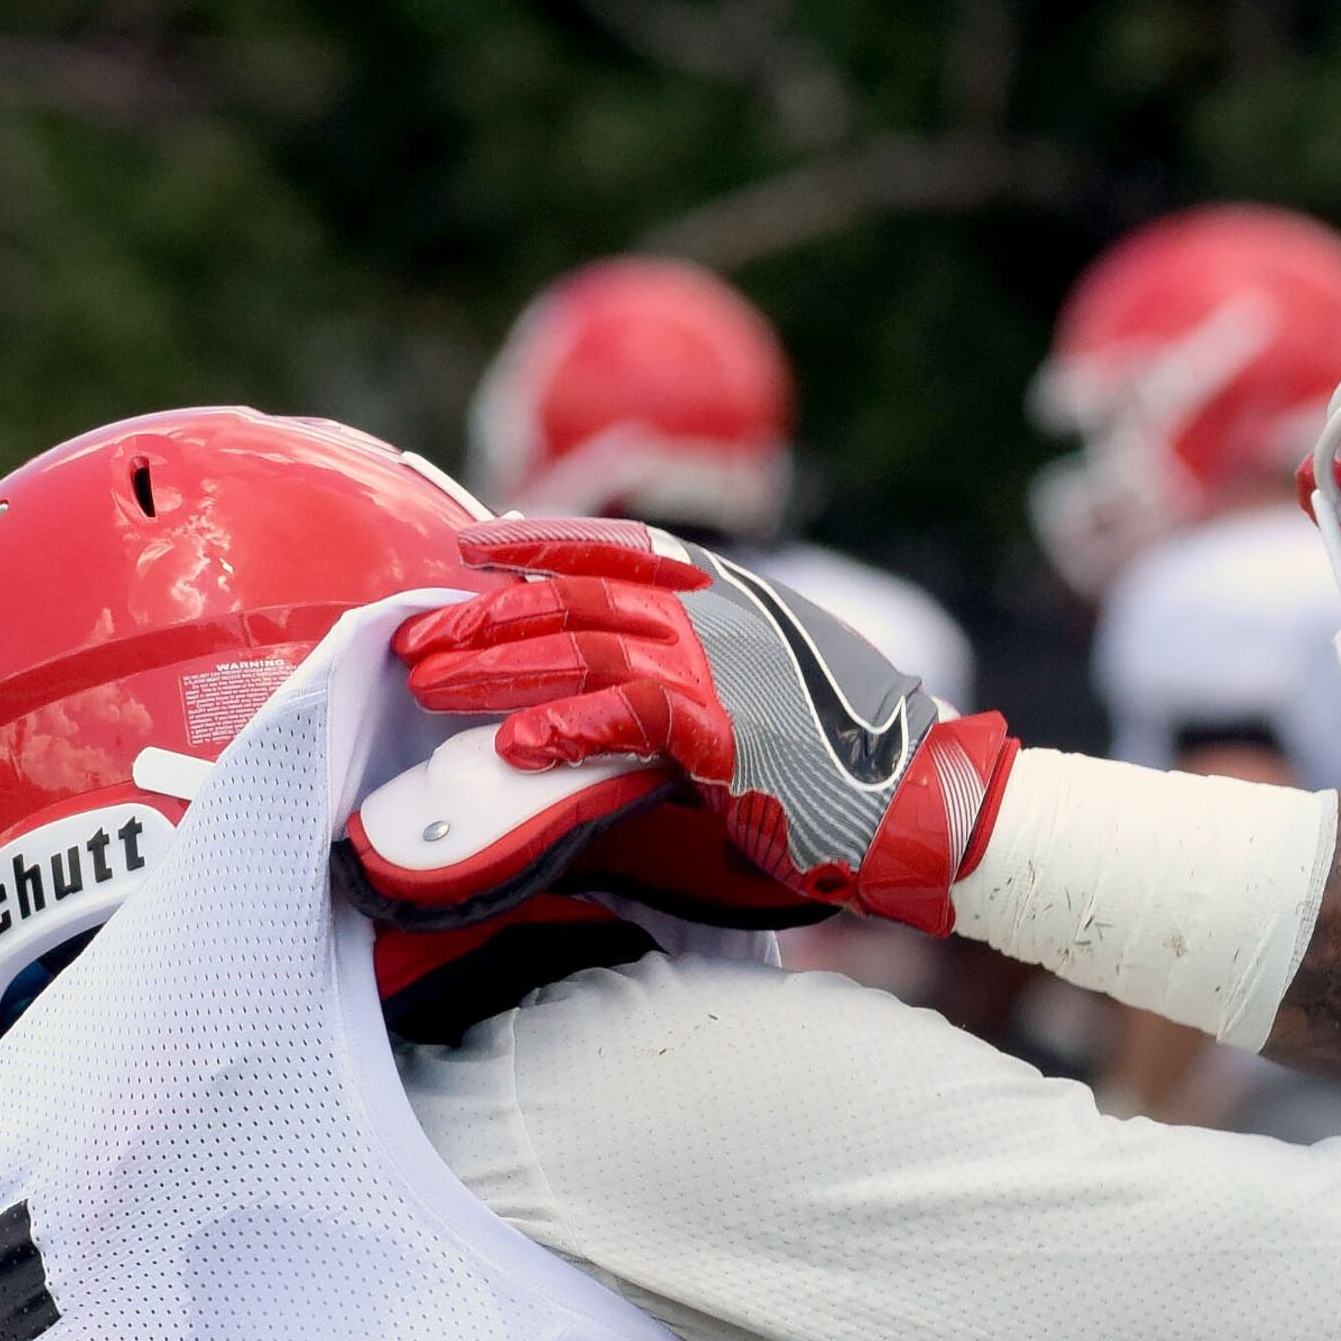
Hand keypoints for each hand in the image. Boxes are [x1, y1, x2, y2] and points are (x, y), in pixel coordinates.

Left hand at [392, 519, 1018, 932]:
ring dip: (495, 665)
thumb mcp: (777, 685)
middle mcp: (719, 616)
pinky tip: (515, 747)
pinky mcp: (724, 730)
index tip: (470, 548)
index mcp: (731, 594)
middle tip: (414, 639)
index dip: (534, 540)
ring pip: (580, 646)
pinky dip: (564, 727)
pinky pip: (624, 716)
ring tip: (428, 685)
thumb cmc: (853, 761)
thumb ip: (707, 665)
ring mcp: (722, 668)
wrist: (926, 800)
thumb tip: (633, 682)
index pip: (615, 545)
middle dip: (484, 615)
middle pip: (574, 595)